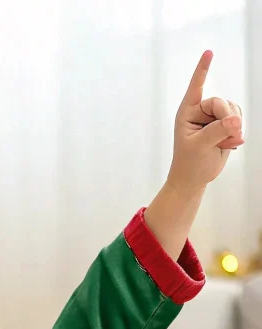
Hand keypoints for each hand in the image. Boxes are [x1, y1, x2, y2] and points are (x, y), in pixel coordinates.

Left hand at [167, 50, 243, 194]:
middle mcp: (200, 112)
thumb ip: (217, 131)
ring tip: (223, 143)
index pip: (196, 88)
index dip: (202, 70)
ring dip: (233, 127)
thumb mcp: (200, 147)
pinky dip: (237, 132)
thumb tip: (235, 120)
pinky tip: (229, 144)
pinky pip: (238, 118)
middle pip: (221, 103)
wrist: (194, 179)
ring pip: (232, 109)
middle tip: (227, 136)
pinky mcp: (224, 124)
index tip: (209, 52)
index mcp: (187, 113)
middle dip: (226, 119)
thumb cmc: (189, 164)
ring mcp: (213, 117)